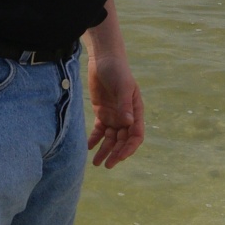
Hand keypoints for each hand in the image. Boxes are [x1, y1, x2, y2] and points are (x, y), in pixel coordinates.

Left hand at [86, 52, 144, 168]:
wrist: (103, 60)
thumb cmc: (117, 71)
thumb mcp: (122, 86)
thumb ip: (124, 105)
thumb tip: (127, 123)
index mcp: (136, 112)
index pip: (135, 135)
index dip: (129, 148)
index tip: (120, 156)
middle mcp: (126, 117)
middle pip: (122, 141)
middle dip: (116, 153)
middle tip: (106, 165)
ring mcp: (114, 116)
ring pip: (111, 139)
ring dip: (105, 150)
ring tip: (96, 163)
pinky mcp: (102, 113)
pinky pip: (99, 131)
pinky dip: (95, 140)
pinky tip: (88, 147)